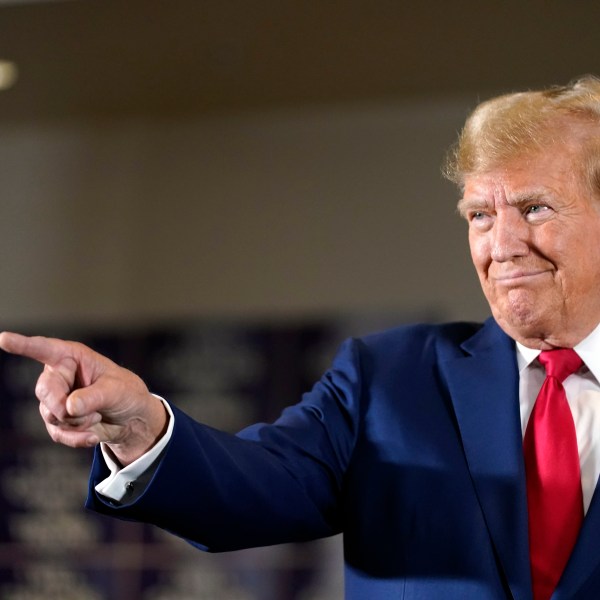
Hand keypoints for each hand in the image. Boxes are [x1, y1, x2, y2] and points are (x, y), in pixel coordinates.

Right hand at [0, 332, 167, 465]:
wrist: (130, 418)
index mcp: (72, 357)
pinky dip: (76, 438)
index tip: (3, 339)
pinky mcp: (57, 420)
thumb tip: (69, 407)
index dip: (23, 345)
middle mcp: (59, 375)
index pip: (44, 349)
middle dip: (66, 407)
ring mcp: (55, 398)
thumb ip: (93, 396)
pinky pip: (57, 433)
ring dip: (78, 422)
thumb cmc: (126, 393)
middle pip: (45, 391)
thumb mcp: (117, 390)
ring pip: (51, 414)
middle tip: (90, 411)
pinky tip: (93, 436)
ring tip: (98, 415)